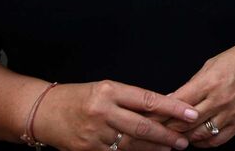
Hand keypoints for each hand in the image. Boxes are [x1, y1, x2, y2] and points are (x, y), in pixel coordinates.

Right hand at [34, 80, 199, 150]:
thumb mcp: (105, 89)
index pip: (148, 99)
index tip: (190, 112)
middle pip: (142, 125)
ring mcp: (94, 133)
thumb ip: (130, 100)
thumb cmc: (79, 97)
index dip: (172, 107)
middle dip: (167, 134)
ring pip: (131, 144)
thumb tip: (161, 110)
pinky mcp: (87, 150)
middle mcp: (103, 111)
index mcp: (110, 90)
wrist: (43, 112)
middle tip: (184, 140)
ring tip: (171, 148)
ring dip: (154, 148)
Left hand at [164, 36, 234, 146]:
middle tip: (154, 130)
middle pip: (185, 122)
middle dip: (166, 127)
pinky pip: (218, 140)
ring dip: (183, 137)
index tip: (148, 116)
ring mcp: (232, 113)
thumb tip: (172, 99)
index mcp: (210, 81)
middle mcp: (220, 99)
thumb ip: (192, 83)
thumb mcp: (212, 63)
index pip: (177, 103)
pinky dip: (204, 143)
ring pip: (199, 134)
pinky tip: (195, 140)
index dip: (160, 112)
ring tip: (172, 136)